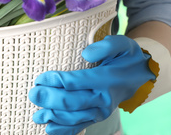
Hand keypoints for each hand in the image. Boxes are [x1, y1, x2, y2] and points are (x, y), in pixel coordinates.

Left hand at [28, 35, 155, 134]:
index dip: (55, 81)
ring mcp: (100, 111)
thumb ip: (106, 46)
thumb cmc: (125, 57)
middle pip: (72, 102)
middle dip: (50, 100)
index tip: (40, 78)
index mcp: (106, 79)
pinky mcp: (97, 117)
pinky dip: (65, 130)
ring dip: (54, 117)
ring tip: (36, 116)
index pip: (76, 82)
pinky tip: (49, 129)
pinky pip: (80, 126)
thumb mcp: (122, 44)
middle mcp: (103, 99)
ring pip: (74, 118)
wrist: (138, 76)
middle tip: (33, 94)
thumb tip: (86, 54)